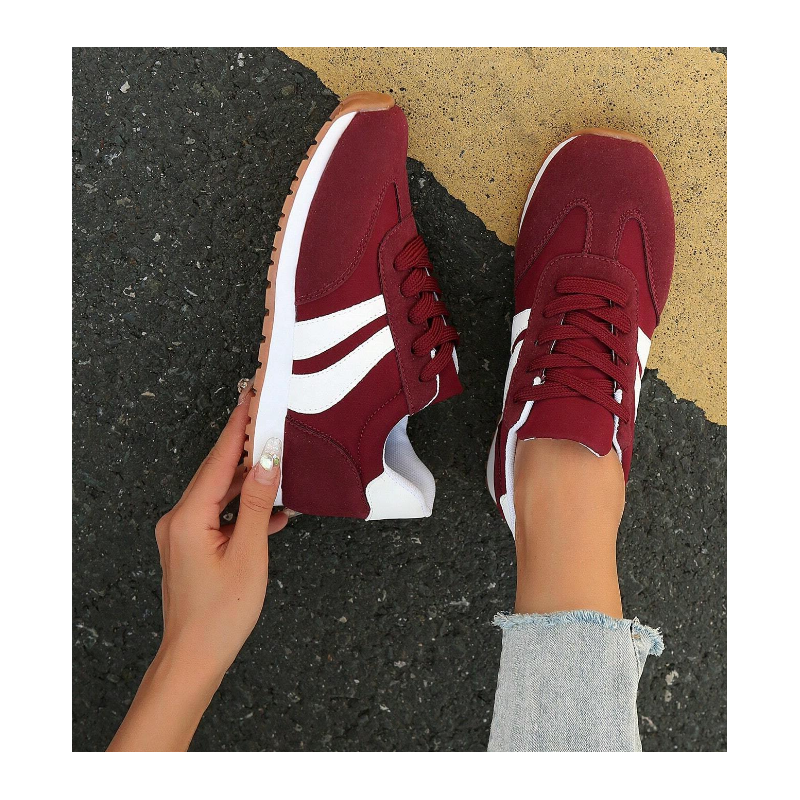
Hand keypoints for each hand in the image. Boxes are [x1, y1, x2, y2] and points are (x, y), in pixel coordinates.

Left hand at [108, 381, 286, 750]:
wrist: (194, 657)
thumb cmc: (220, 614)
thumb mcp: (249, 553)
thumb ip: (259, 503)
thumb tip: (268, 460)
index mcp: (189, 516)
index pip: (220, 459)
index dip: (239, 426)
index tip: (253, 396)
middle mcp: (179, 518)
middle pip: (218, 472)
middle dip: (246, 447)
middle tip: (270, 420)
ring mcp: (183, 532)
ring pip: (220, 493)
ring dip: (249, 481)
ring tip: (278, 463)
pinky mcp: (191, 545)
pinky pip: (220, 514)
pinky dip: (244, 508)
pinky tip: (271, 510)